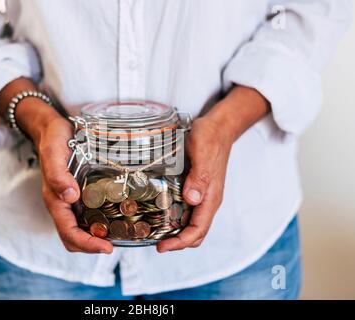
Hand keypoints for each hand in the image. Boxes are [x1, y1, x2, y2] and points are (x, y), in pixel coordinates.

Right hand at [26, 103, 113, 253]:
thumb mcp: (54, 153)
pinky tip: (115, 218)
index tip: (107, 247)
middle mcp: (63, 205)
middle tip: (116, 244)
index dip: (87, 244)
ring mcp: (70, 201)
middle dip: (93, 246)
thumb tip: (70, 197)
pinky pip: (87, 216)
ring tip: (119, 235)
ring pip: (81, 230)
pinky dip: (99, 223)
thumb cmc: (53, 140)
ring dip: (97, 238)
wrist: (52, 129)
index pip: (69, 233)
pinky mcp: (79, 194)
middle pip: (74, 238)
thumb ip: (58, 175)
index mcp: (55, 200)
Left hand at [157, 86, 269, 252]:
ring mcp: (202, 195)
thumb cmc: (211, 138)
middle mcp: (207, 200)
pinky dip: (175, 217)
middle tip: (155, 242)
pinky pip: (187, 210)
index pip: (198, 230)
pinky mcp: (196, 188)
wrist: (219, 127)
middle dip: (177, 242)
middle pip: (195, 232)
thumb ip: (199, 176)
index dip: (180, 242)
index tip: (162, 247)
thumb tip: (192, 199)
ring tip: (155, 232)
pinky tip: (160, 213)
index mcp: (210, 197)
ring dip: (175, 232)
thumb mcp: (203, 153)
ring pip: (190, 223)